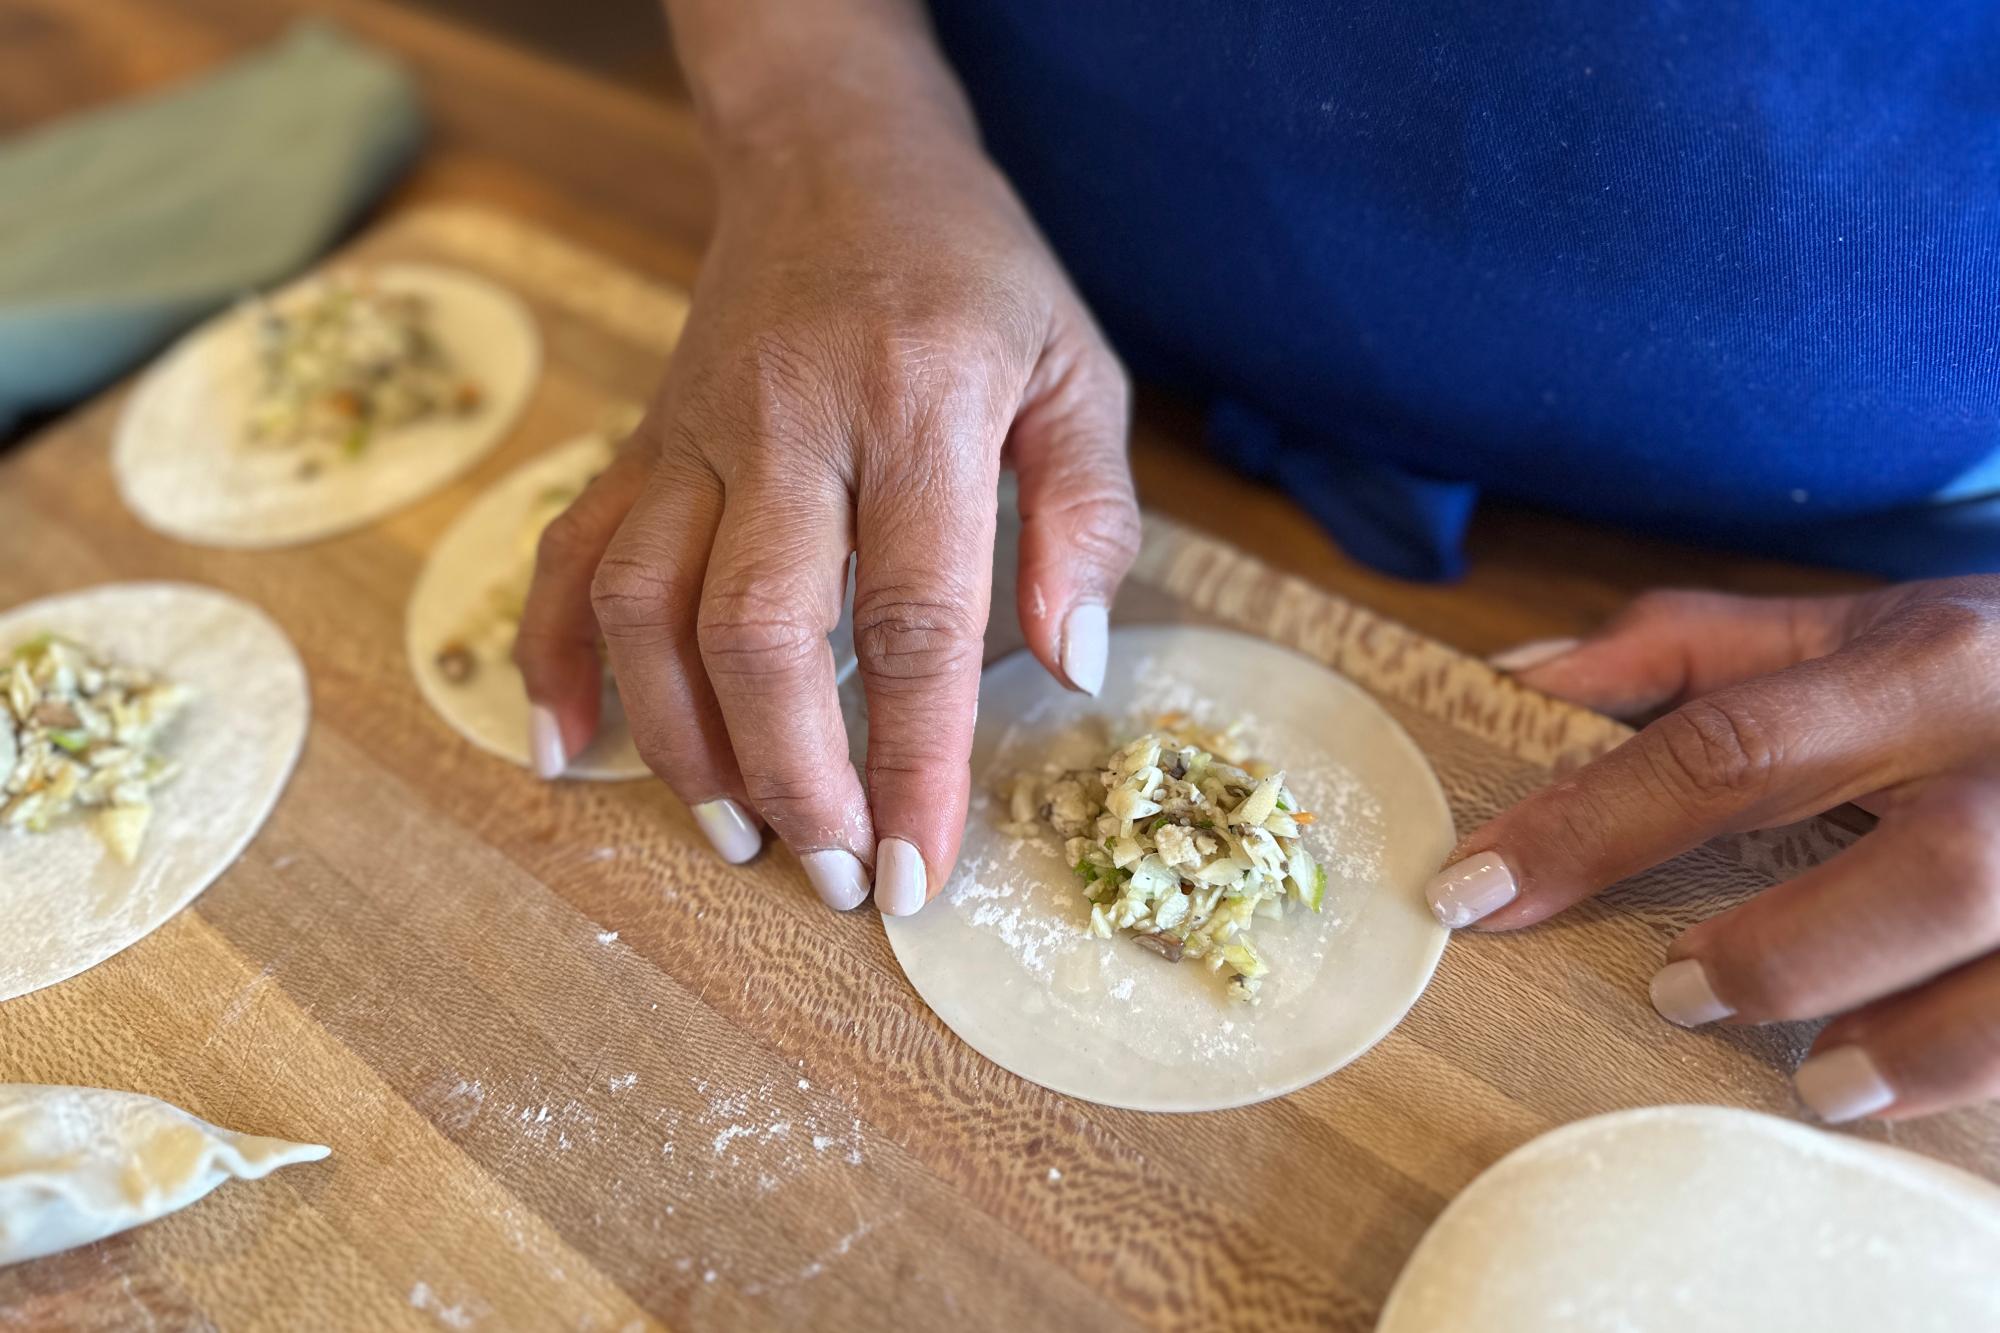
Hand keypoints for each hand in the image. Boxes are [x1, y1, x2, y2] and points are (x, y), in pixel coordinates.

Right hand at [512, 118, 1136, 914]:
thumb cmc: (977, 275)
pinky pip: (570, 550)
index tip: (922, 870)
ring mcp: (696, 430)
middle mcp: (791, 420)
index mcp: (920, 403)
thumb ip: (1089, 517)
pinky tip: (565, 749)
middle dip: (794, 774)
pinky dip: (554, 655)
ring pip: (647, 603)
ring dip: (681, 741)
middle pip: (760, 628)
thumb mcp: (1077, 371)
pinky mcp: (642, 438)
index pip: (916, 616)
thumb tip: (1071, 668)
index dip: (916, 759)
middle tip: (835, 874)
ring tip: (736, 836)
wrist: (838, 155)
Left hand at [1429, 579, 1999, 1122]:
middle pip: (1923, 869)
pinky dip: (1972, 1065)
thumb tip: (1517, 678)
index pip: (1730, 746)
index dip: (1591, 826)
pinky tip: (1895, 1096)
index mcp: (1918, 667)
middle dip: (1786, 951)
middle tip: (1673, 991)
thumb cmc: (1975, 665)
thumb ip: (1682, 650)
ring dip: (1911, 1041)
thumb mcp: (1843, 626)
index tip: (1476, 892)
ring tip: (1811, 1081)